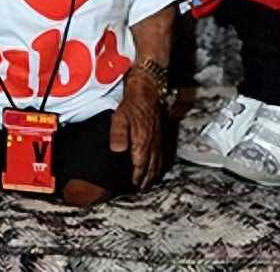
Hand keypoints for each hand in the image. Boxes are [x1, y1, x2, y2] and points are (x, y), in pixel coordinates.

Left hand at [109, 71, 161, 189]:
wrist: (148, 90)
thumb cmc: (133, 103)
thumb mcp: (120, 117)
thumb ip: (118, 135)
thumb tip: (117, 151)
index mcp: (142, 143)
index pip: (140, 167)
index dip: (136, 178)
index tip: (133, 186)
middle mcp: (152, 145)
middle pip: (151, 168)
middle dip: (146, 180)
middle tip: (141, 189)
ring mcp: (158, 140)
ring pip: (158, 163)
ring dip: (153, 174)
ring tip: (149, 182)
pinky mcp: (161, 134)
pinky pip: (162, 154)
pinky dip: (159, 164)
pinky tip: (156, 165)